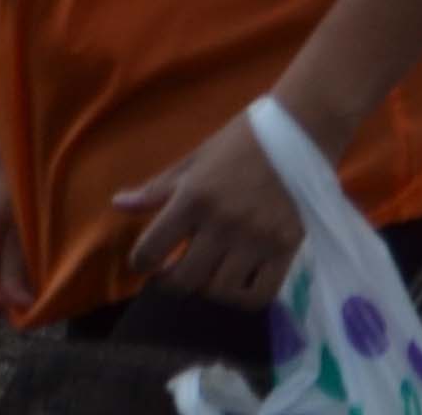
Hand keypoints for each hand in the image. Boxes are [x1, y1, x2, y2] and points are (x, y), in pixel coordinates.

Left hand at [114, 111, 305, 312]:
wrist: (304, 125)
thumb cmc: (244, 139)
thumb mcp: (196, 158)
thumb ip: (158, 188)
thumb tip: (118, 204)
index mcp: (194, 197)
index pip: (150, 251)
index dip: (142, 262)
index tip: (150, 260)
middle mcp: (223, 222)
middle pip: (184, 280)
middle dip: (173, 280)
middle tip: (177, 269)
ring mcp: (256, 238)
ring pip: (219, 291)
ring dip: (209, 286)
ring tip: (210, 271)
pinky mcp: (286, 247)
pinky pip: (258, 294)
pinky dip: (243, 296)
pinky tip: (240, 279)